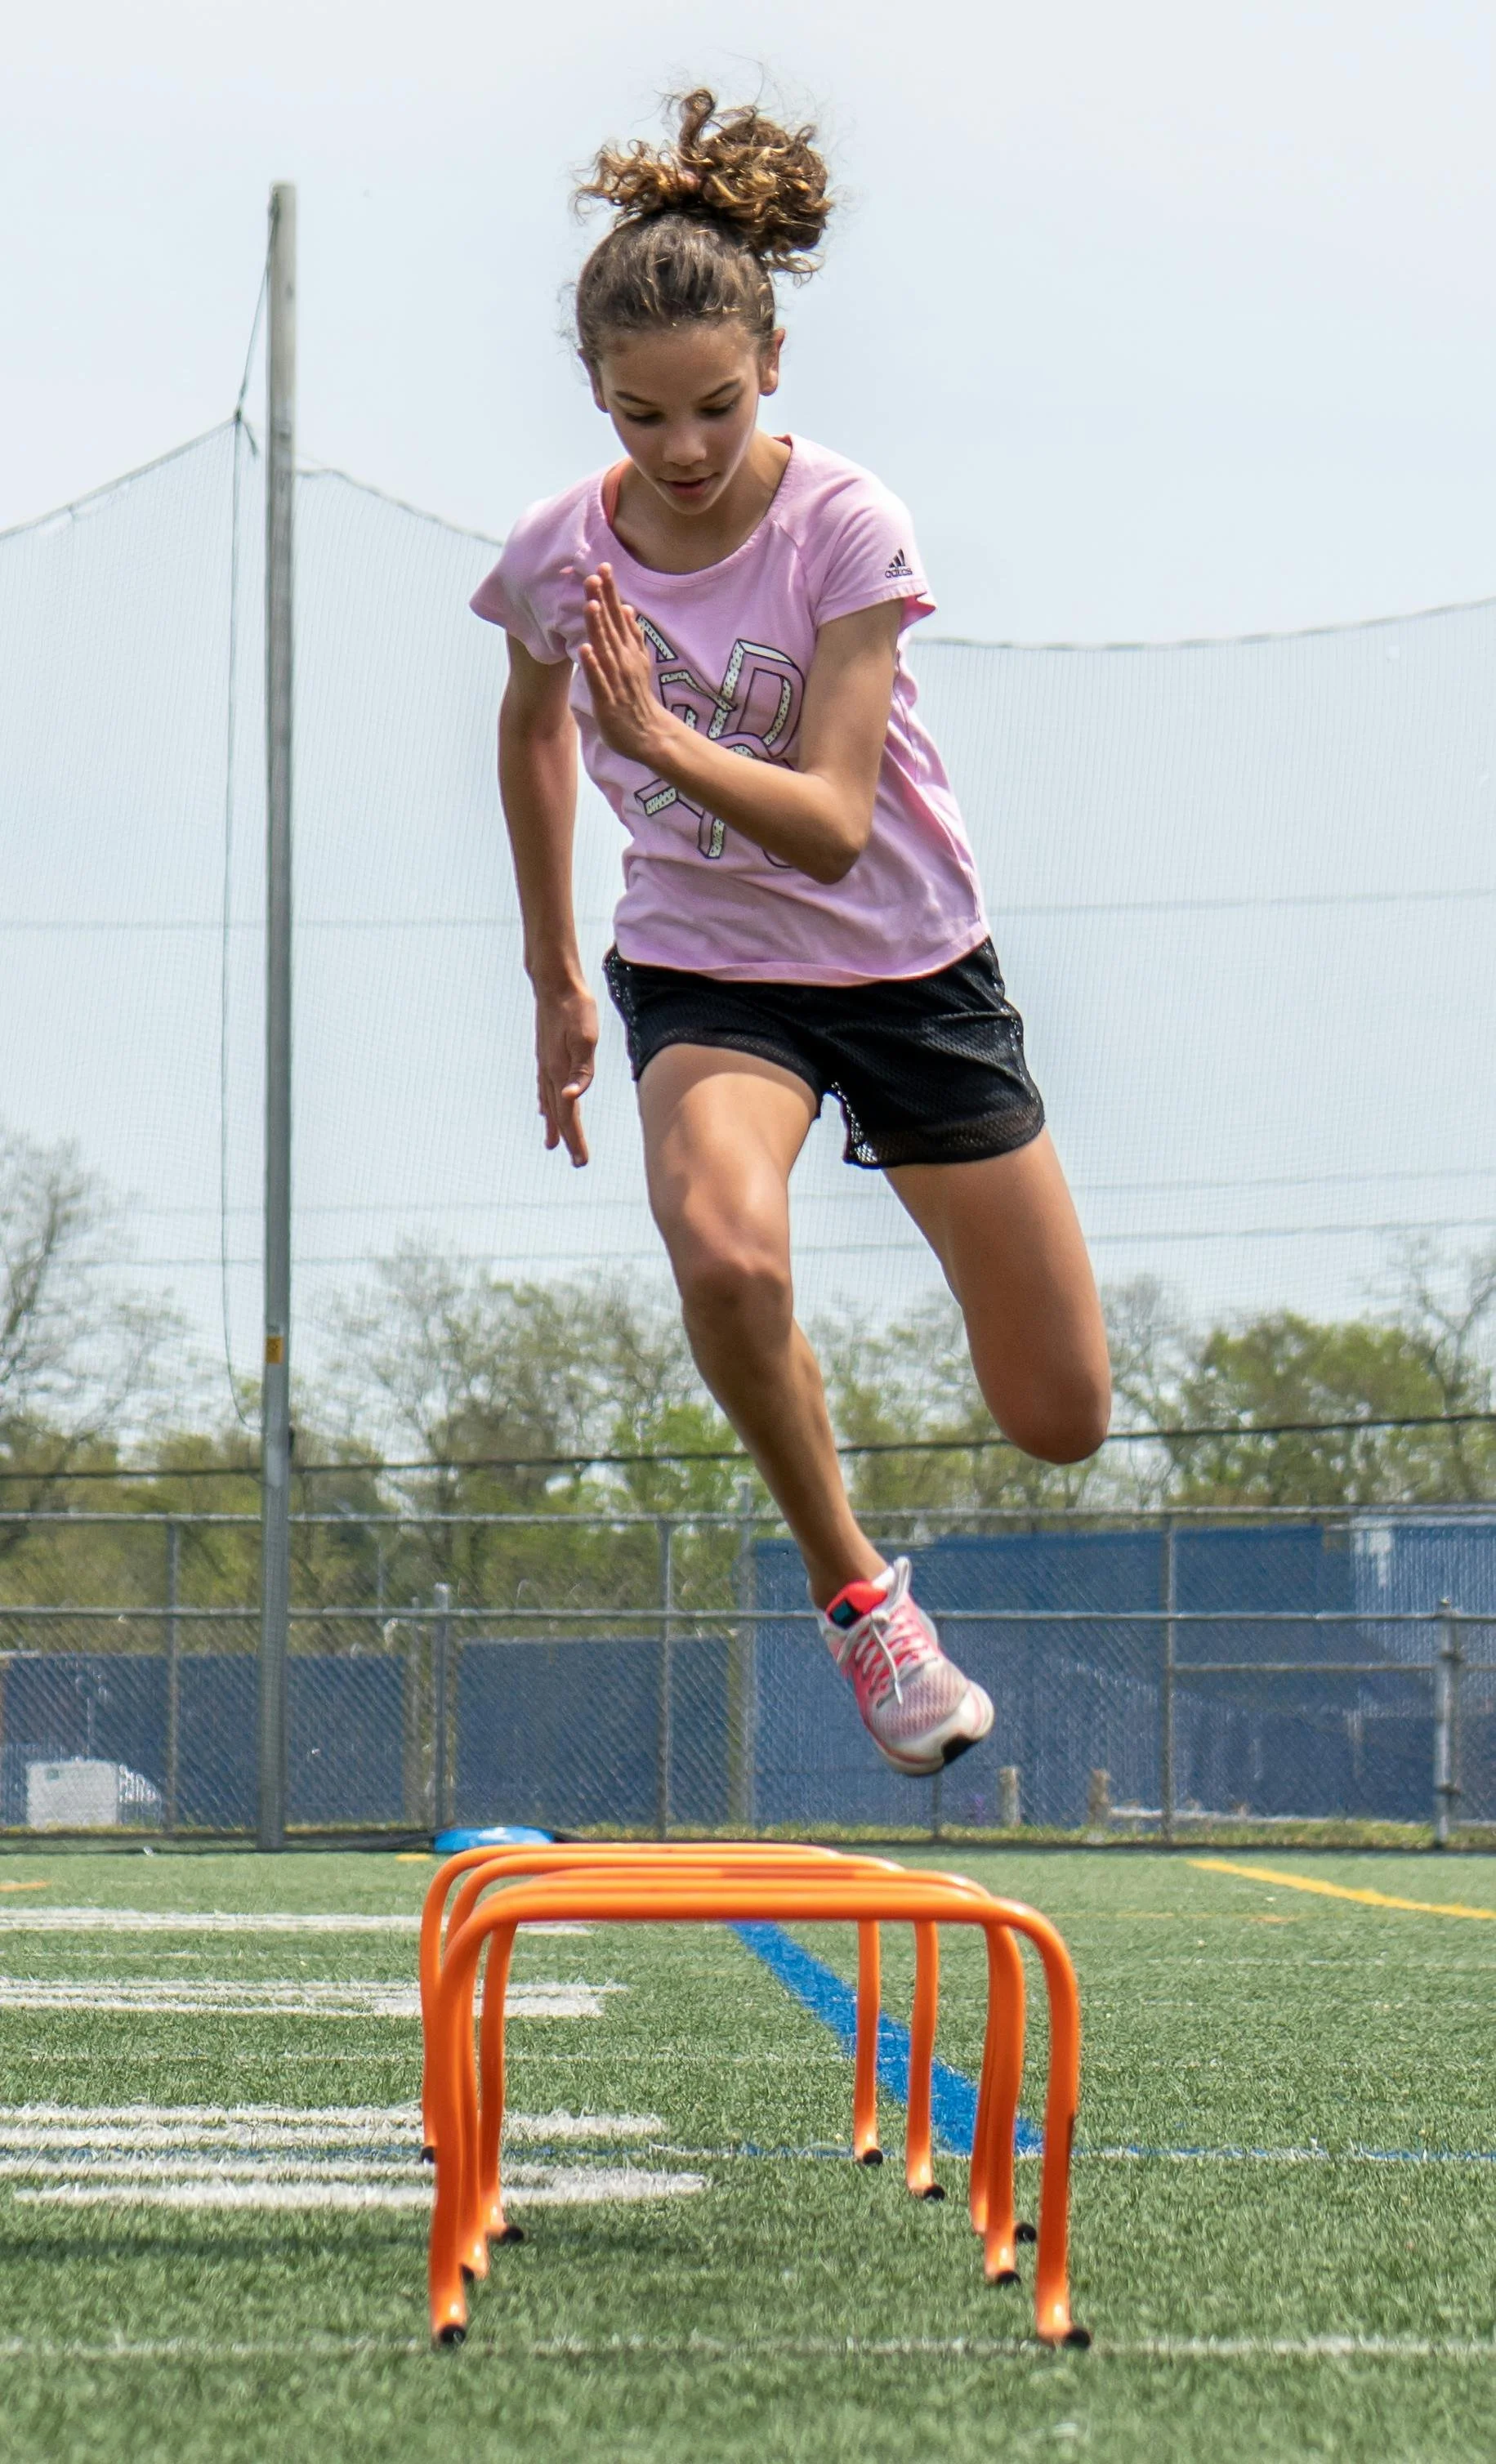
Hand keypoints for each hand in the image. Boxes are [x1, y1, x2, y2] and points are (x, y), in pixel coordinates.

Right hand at [534, 984, 597, 1166]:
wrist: (555, 984)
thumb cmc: (576, 1009)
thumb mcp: (586, 1038)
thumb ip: (581, 1071)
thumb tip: (571, 1099)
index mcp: (559, 1072)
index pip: (568, 1114)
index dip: (575, 1139)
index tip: (580, 1161)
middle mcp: (549, 1072)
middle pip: (559, 1113)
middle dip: (568, 1138)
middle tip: (576, 1161)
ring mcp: (544, 1064)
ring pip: (550, 1102)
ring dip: (554, 1124)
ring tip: (553, 1144)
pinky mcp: (545, 1054)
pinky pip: (545, 1088)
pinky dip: (547, 1103)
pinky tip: (545, 1108)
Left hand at [576, 565, 665, 764]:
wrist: (647, 734)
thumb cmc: (636, 696)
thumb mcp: (637, 661)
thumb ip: (631, 635)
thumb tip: (627, 608)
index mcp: (629, 650)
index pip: (618, 615)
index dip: (611, 592)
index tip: (603, 566)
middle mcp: (624, 660)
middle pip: (611, 626)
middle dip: (603, 601)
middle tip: (594, 575)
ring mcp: (616, 679)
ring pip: (605, 649)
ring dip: (598, 628)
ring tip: (590, 604)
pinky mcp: (607, 700)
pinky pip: (599, 680)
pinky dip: (593, 665)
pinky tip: (585, 649)